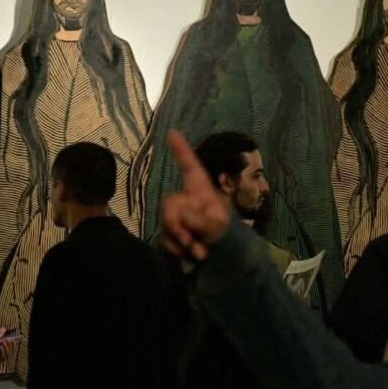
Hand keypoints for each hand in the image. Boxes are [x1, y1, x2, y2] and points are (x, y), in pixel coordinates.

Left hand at [0, 327, 14, 366]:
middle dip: (9, 343)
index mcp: (5, 350)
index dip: (12, 342)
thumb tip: (4, 328)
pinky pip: (2, 356)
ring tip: (3, 340)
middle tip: (7, 338)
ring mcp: (2, 358)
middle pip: (10, 349)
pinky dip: (2, 350)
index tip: (12, 337)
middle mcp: (5, 354)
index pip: (11, 346)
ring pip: (7, 352)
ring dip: (6, 346)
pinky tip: (0, 346)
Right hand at [159, 129, 230, 259]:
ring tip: (198, 252)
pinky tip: (187, 254)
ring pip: (165, 222)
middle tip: (190, 242)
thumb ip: (202, 221)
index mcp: (200, 190)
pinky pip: (164, 237)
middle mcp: (185, 199)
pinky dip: (175, 248)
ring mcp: (176, 215)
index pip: (190, 166)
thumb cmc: (223, 233)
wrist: (221, 257)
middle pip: (169, 203)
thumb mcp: (218, 227)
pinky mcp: (169, 232)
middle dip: (176, 224)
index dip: (181, 150)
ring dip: (180, 240)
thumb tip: (183, 215)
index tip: (173, 132)